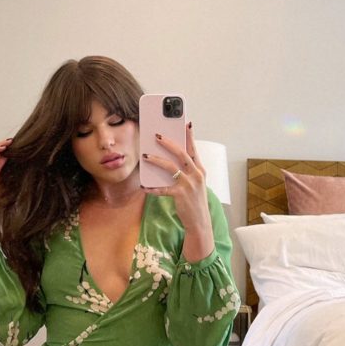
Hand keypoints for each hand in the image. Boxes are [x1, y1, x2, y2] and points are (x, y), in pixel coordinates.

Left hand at [142, 123, 213, 261]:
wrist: (199, 222)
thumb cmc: (194, 201)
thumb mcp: (195, 183)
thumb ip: (186, 171)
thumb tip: (168, 158)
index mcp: (200, 170)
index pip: (194, 149)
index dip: (189, 136)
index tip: (186, 123)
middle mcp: (196, 175)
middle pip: (181, 154)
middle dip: (169, 143)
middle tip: (157, 135)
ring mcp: (189, 185)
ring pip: (170, 167)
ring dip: (156, 160)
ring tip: (145, 156)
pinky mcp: (180, 195)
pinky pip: (163, 189)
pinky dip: (152, 188)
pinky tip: (143, 187)